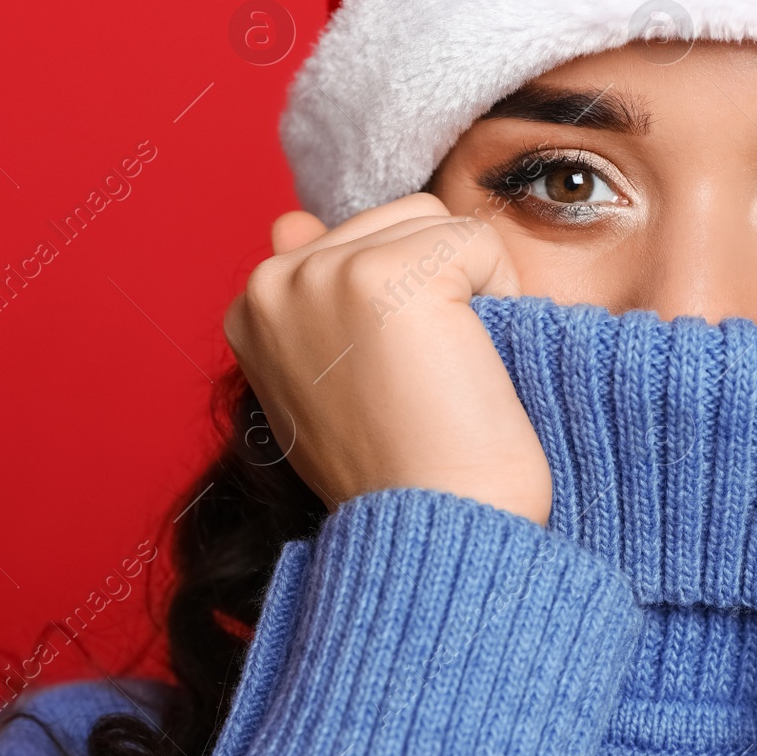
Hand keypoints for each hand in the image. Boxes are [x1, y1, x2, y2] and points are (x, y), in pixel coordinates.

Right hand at [222, 193, 552, 524]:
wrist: (438, 536)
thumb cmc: (402, 472)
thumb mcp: (332, 382)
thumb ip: (313, 298)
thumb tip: (291, 220)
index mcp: (252, 308)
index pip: (360, 240)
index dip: (405, 305)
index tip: (394, 382)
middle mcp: (271, 283)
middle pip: (399, 219)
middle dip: (437, 286)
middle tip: (425, 383)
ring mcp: (322, 275)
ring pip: (438, 221)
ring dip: (469, 287)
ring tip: (444, 372)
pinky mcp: (383, 278)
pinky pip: (480, 241)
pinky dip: (504, 296)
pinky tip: (469, 366)